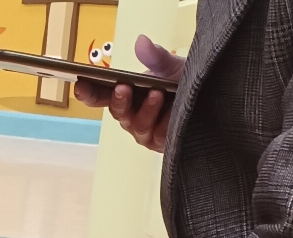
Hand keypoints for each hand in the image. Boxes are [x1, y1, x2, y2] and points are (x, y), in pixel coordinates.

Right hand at [73, 34, 182, 152]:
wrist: (212, 100)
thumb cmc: (185, 85)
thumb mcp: (171, 66)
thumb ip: (155, 57)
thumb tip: (141, 42)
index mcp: (126, 95)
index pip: (100, 96)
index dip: (88, 92)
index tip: (80, 84)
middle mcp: (131, 115)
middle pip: (116, 111)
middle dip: (118, 100)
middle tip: (122, 88)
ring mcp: (144, 131)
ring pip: (136, 125)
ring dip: (145, 110)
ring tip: (155, 94)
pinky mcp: (160, 142)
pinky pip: (156, 135)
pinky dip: (163, 122)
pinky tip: (170, 113)